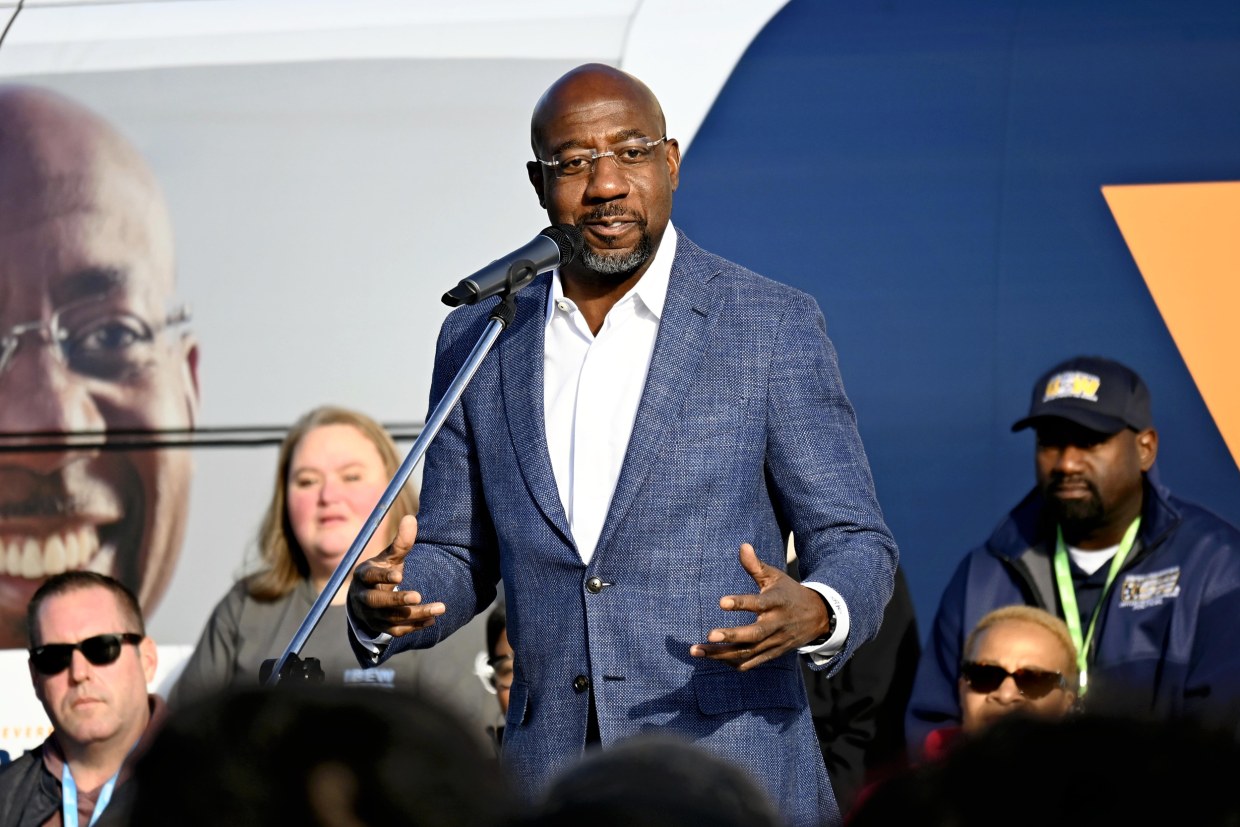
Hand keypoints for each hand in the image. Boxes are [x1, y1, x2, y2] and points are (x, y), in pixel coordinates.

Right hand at [347, 514, 444, 637]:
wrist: (366, 597)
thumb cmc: (381, 571)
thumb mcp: (389, 557)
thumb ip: (400, 542)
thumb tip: (411, 519)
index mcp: (363, 575)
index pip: (370, 576)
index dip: (383, 576)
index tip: (400, 575)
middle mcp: (363, 597)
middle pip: (377, 601)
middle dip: (397, 600)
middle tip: (418, 596)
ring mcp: (371, 615)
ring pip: (391, 618)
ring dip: (415, 615)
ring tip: (440, 607)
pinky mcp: (380, 628)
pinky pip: (396, 631)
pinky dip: (414, 626)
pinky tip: (432, 620)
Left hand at [689, 543, 831, 670]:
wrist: (818, 617)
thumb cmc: (789, 593)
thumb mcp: (775, 577)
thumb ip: (756, 565)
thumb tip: (742, 546)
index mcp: (777, 602)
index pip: (759, 604)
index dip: (741, 603)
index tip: (721, 602)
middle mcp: (777, 624)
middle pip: (755, 634)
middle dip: (732, 636)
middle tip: (710, 635)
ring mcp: (775, 642)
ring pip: (749, 652)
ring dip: (722, 654)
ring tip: (697, 650)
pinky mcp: (772, 653)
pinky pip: (752, 662)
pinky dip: (733, 662)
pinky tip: (713, 657)